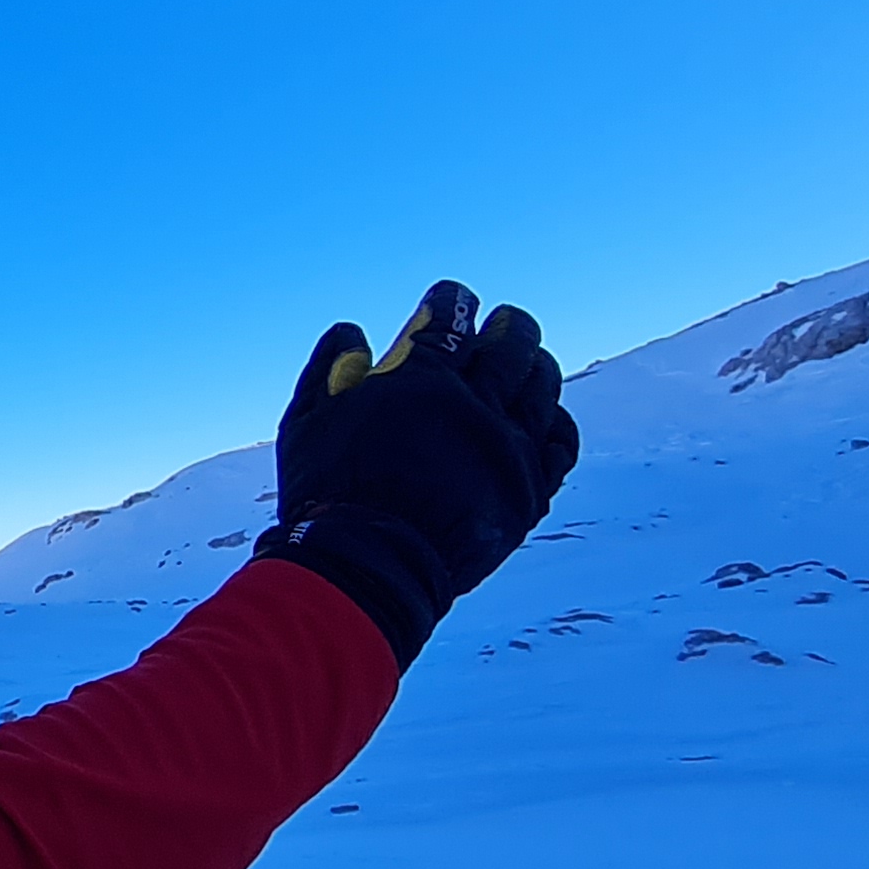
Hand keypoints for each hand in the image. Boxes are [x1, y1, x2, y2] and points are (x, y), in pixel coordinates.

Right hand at [253, 281, 577, 663]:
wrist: (370, 569)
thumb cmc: (329, 496)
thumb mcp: (306, 425)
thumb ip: (328, 370)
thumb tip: (352, 330)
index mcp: (420, 382)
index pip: (449, 321)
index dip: (453, 302)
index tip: (453, 298)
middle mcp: (474, 407)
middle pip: (511, 346)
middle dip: (509, 326)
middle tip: (506, 322)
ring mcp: (508, 450)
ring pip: (542, 388)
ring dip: (538, 365)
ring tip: (531, 360)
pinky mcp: (528, 492)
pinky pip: (561, 444)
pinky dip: (557, 421)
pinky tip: (546, 416)